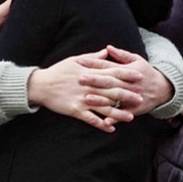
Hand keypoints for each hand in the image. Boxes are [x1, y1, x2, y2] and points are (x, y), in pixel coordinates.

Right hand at [27, 49, 143, 132]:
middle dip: (128, 95)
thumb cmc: (58, 71)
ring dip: (118, 113)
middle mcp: (89, 87)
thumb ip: (93, 58)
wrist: (41, 85)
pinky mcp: (76, 110)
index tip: (140, 76)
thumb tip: (107, 52)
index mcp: (90, 73)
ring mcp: (83, 99)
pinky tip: (111, 129)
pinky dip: (101, 125)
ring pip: (104, 108)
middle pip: (112, 91)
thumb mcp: (75, 60)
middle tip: (141, 99)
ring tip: (131, 117)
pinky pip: (91, 119)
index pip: (113, 73)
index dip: (127, 74)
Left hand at [79, 45, 173, 116]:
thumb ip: (121, 55)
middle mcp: (128, 83)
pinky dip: (115, 118)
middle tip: (79, 78)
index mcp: (126, 70)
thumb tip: (107, 47)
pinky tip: (104, 121)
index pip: (107, 65)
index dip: (93, 63)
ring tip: (87, 98)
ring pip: (114, 98)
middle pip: (109, 81)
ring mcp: (131, 96)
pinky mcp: (134, 108)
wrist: (164, 88)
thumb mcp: (137, 60)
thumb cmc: (146, 72)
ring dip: (101, 99)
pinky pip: (123, 114)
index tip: (80, 61)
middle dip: (94, 80)